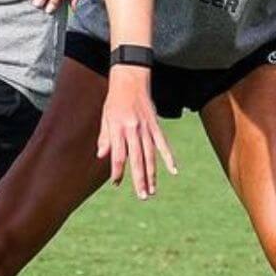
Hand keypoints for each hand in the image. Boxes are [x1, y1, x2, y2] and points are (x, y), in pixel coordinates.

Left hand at [95, 66, 176, 199]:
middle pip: (137, 159)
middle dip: (139, 179)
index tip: (116, 183)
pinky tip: (173, 170)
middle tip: (142, 196)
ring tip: (152, 190)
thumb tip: (102, 156)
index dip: (117, 171)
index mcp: (118, 128)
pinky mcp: (155, 125)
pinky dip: (169, 157)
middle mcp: (133, 129)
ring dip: (152, 174)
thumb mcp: (105, 117)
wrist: (130, 79)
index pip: (119, 155)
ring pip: (150, 155)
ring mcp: (146, 128)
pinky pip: (163, 144)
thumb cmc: (115, 100)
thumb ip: (105, 137)